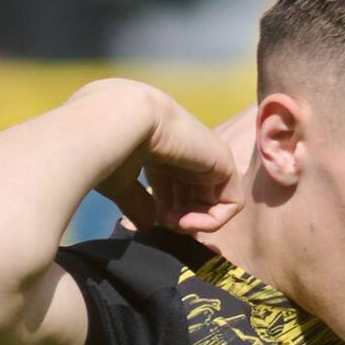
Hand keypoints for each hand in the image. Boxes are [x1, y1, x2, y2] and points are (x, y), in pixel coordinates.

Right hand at [95, 89, 244, 235]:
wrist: (123, 119)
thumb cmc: (112, 148)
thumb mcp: (121, 182)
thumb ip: (137, 204)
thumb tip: (148, 225)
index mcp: (161, 152)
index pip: (172, 189)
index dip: (163, 212)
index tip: (151, 219)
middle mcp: (185, 152)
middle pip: (193, 198)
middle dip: (180, 219)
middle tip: (163, 224)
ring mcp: (207, 156)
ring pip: (214, 202)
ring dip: (194, 222)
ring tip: (173, 222)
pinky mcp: (224, 161)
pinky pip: (233, 202)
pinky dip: (213, 220)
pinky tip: (187, 221)